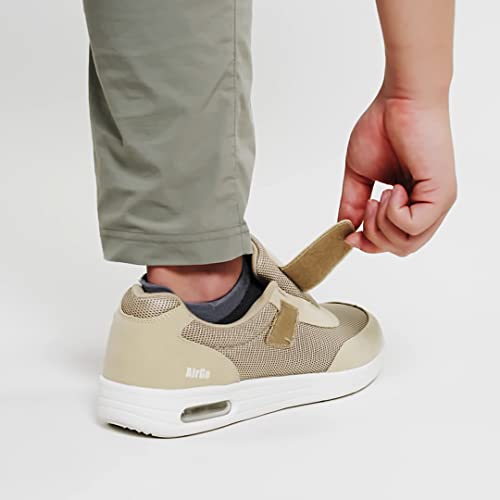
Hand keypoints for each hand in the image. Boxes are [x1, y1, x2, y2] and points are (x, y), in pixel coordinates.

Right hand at [338, 92, 456, 255]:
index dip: (369, 245)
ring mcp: (438, 203)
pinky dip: (393, 213)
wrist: (400, 100)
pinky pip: (412, 226)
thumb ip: (353, 204)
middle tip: (368, 203)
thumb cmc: (384, 127)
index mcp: (412, 203)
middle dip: (374, 237)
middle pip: (401, 249)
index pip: (394, 242)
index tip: (349, 235)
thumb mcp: (359, 175)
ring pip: (407, 244)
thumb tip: (344, 229)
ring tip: (380, 193)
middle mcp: (429, 206)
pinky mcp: (442, 194)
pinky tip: (393, 188)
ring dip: (382, 224)